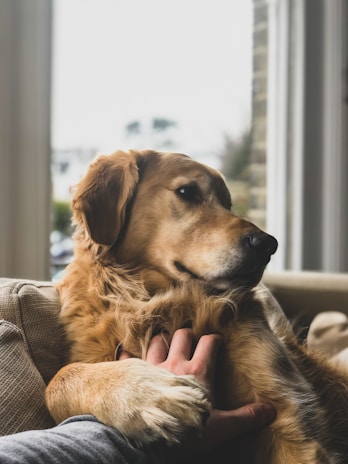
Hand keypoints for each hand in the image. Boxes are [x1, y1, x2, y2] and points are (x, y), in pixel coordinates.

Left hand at [119, 328, 275, 448]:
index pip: (209, 343)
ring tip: (166, 345)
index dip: (214, 339)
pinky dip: (129, 353)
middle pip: (182, 335)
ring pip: (157, 341)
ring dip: (162, 340)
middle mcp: (174, 364)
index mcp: (198, 372)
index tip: (217, 341)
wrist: (148, 441)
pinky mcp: (132, 375)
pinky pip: (128, 356)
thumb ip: (245, 418)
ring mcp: (151, 367)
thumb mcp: (221, 428)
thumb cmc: (186, 434)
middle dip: (188, 334)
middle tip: (191, 341)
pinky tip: (128, 352)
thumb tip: (270, 410)